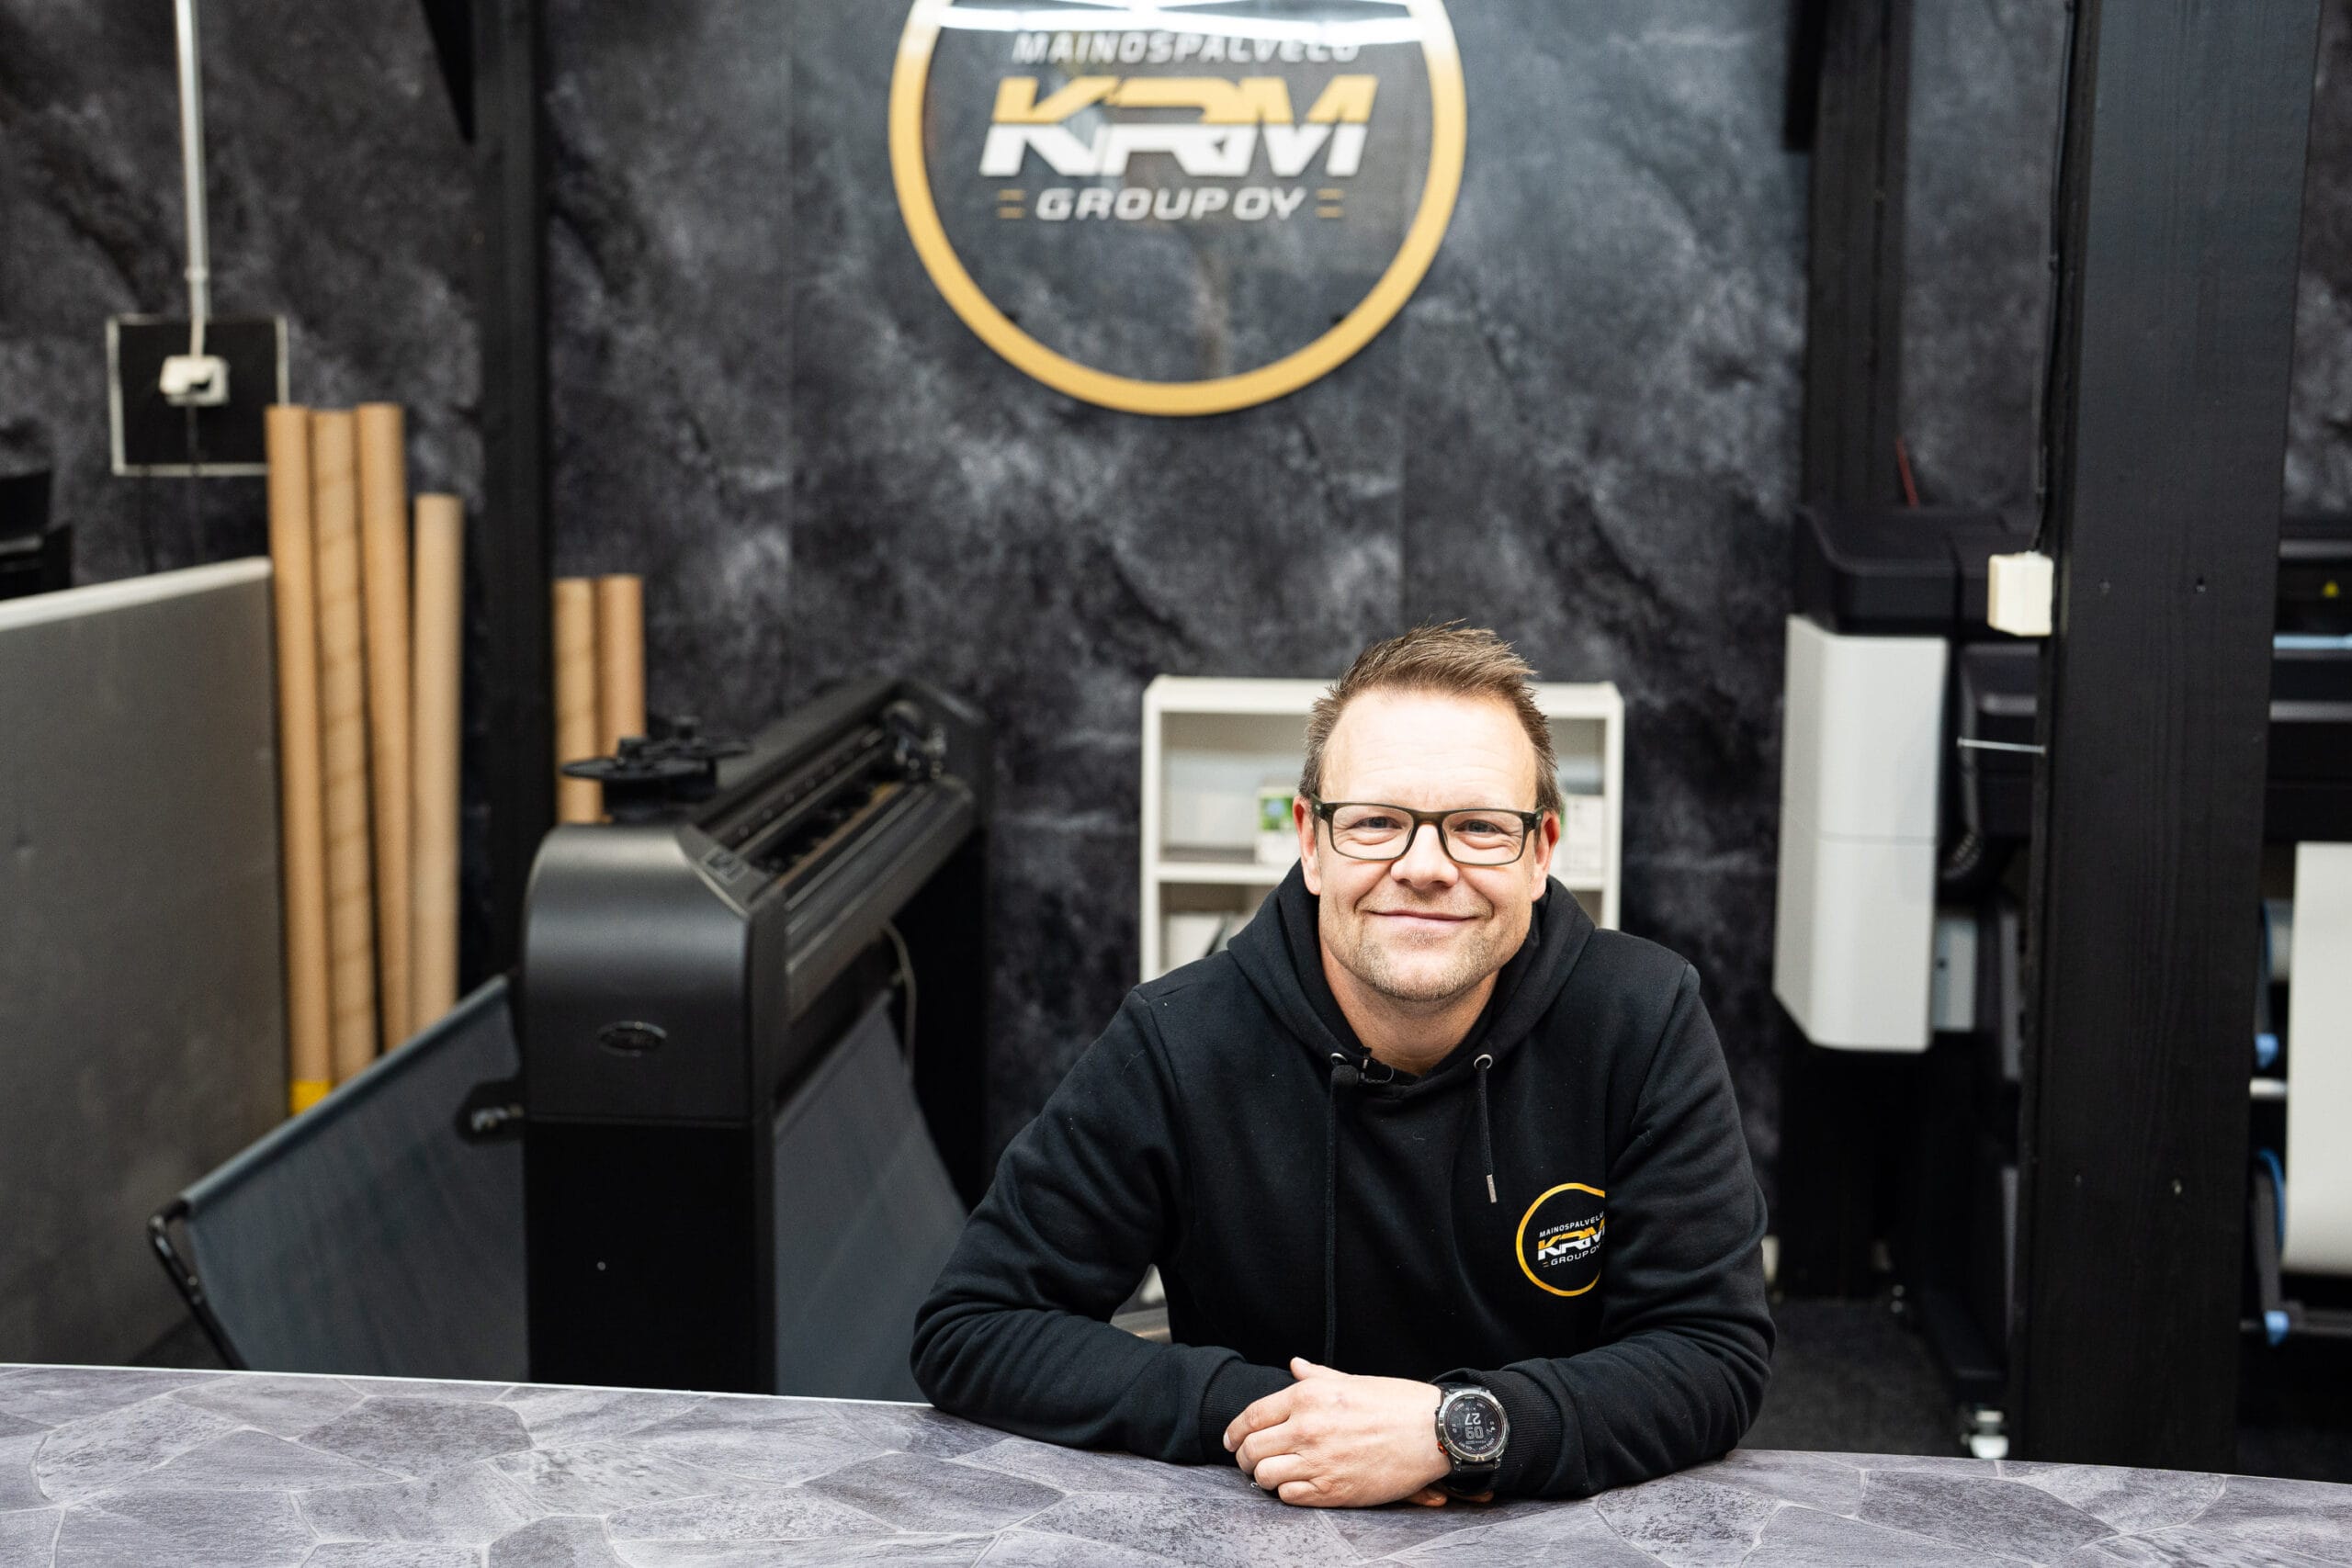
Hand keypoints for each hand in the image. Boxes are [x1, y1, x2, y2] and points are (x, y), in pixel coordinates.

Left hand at [1222, 1357, 1454, 1507]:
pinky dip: (1286, 1492)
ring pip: (1264, 1476)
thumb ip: (1316, 1377)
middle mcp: (1307, 1428)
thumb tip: (1295, 1366)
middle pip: (1251, 1449)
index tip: (1231, 1440)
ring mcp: (1318, 1461)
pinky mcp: (1333, 1490)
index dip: (1235, 1431)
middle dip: (1245, 1456)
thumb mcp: (1351, 1381)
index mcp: (1308, 1397)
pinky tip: (1296, 1485)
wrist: (1433, 1432)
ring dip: (1264, 1476)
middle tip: (1251, 1460)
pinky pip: (1289, 1496)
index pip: (1252, 1416)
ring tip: (1273, 1473)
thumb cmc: (1396, 1403)